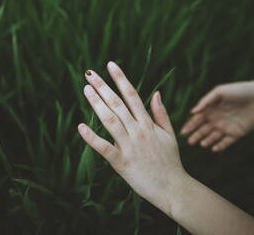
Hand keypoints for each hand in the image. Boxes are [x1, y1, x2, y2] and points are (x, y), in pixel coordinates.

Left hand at [77, 61, 185, 215]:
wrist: (173, 188)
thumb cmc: (170, 161)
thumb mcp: (169, 134)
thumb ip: (161, 113)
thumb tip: (156, 92)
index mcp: (148, 124)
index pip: (132, 95)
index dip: (121, 79)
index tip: (110, 65)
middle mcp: (138, 131)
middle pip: (117, 104)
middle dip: (103, 87)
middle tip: (89, 73)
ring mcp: (130, 146)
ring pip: (110, 120)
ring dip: (97, 104)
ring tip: (86, 89)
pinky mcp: (122, 163)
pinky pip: (105, 148)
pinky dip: (92, 138)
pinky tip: (81, 127)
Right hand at [181, 81, 253, 151]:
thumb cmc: (240, 90)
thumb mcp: (220, 92)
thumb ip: (206, 101)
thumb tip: (192, 112)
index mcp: (211, 109)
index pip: (197, 120)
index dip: (189, 126)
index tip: (182, 132)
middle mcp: (217, 119)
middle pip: (203, 130)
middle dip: (195, 136)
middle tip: (189, 142)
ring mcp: (226, 127)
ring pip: (213, 137)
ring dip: (206, 141)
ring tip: (201, 144)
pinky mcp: (237, 133)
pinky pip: (226, 142)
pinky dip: (220, 146)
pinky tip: (214, 149)